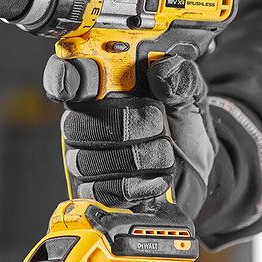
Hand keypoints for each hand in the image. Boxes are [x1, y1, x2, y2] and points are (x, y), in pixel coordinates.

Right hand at [43, 53, 216, 216]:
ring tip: (165, 154)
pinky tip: (157, 179)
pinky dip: (133, 186)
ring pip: (85, 161)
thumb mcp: (190, 96)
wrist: (199, 172)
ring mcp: (86, 158)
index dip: (63, 78)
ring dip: (135, 158)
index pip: (67, 77)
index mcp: (104, 89)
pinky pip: (98, 191)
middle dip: (122, 126)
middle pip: (75, 125)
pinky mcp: (95, 191)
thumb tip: (161, 71)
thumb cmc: (184, 129)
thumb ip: (181, 78)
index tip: (81, 87)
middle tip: (158, 124)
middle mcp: (87, 122)